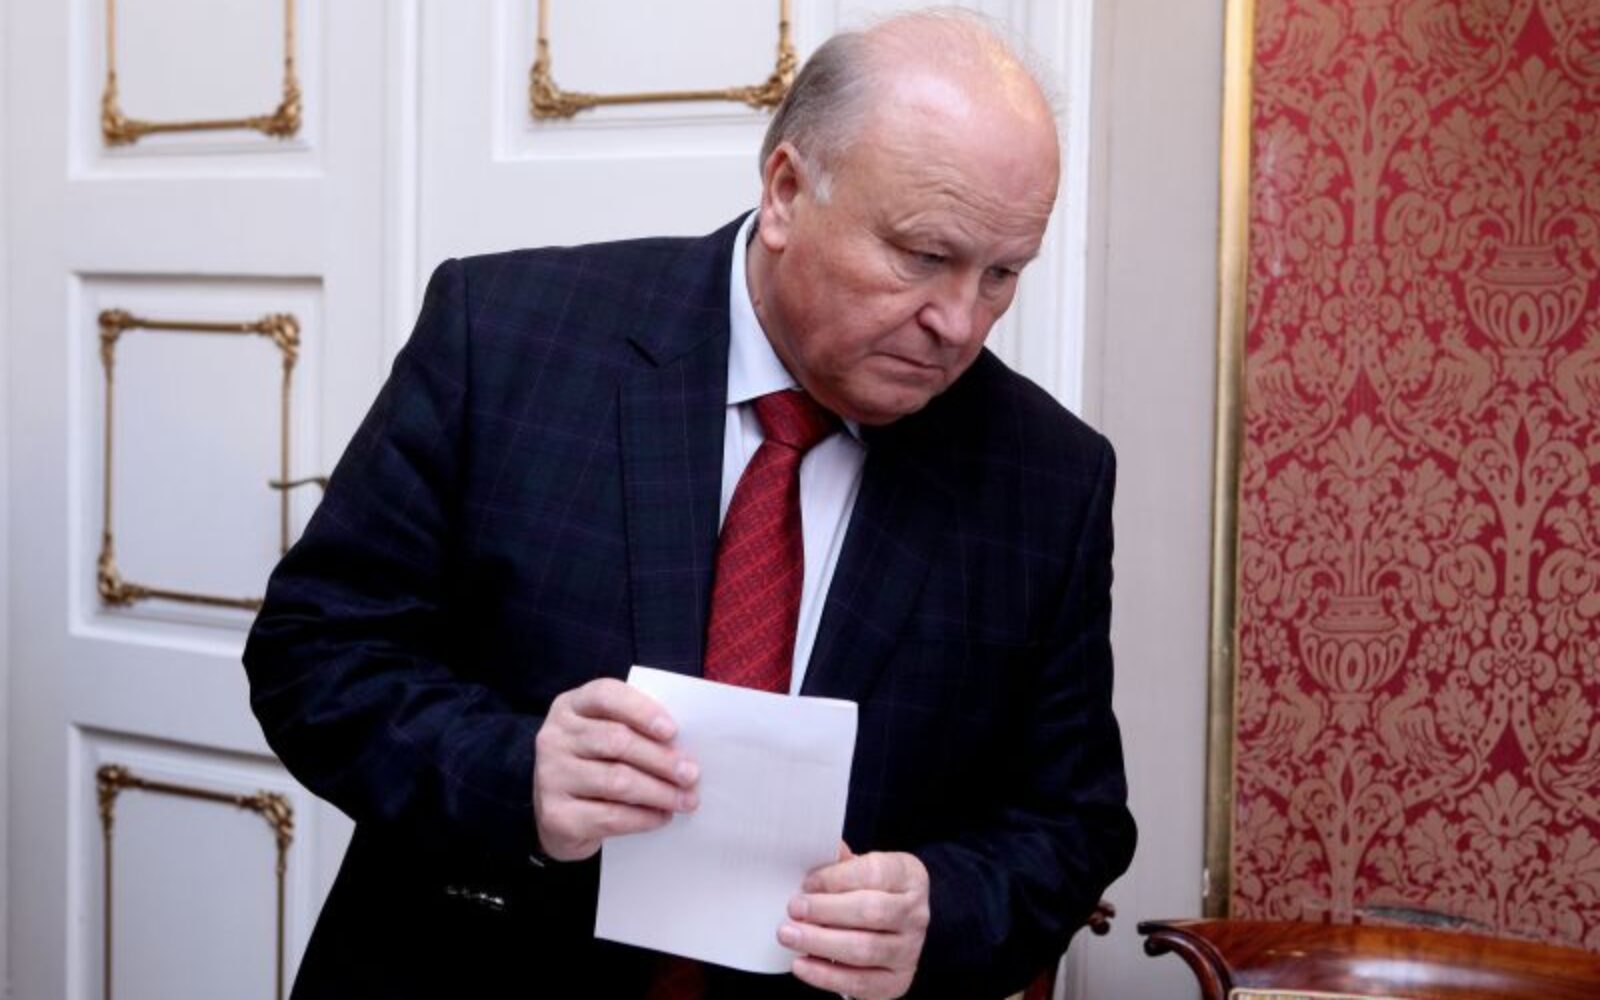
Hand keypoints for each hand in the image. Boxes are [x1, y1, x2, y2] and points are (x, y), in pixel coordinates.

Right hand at [532, 678, 698, 860]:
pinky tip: (662, 817)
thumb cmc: (596, 765)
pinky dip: (643, 817)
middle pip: (616, 741)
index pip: (605, 696)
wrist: (559, 817)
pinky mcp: (557, 816)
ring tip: (686, 800)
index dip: (641, 710)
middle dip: (661, 759)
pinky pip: (610, 816)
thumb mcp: (608, 736)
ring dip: (659, 792)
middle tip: (691, 774)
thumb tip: (684, 747)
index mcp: (570, 706)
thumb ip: (637, 730)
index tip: (672, 731)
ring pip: (616, 781)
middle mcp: (554, 737)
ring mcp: (551, 776)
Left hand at [779, 845, 930, 998]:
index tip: (807, 883)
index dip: (836, 878)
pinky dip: (826, 976)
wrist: (897, 929)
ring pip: (864, 949)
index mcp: (909, 876)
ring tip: (789, 934)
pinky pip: (859, 983)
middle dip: (825, 910)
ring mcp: (909, 950)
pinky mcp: (896, 981)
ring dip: (820, 942)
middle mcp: (915, 914)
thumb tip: (815, 848)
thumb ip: (841, 862)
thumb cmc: (873, 893)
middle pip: (870, 911)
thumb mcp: (865, 869)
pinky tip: (802, 964)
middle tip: (793, 909)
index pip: (874, 873)